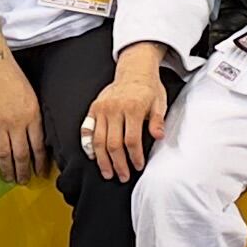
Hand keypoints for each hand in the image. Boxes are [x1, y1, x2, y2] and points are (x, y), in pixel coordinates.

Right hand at [0, 52, 43, 183]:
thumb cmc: (12, 77)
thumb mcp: (32, 96)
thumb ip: (34, 117)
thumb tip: (38, 138)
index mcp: (32, 115)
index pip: (38, 147)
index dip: (40, 163)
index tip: (41, 173)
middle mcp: (16, 123)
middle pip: (21, 154)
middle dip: (23, 171)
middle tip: (24, 181)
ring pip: (3, 154)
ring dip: (6, 169)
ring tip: (8, 178)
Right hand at [87, 47, 171, 179]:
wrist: (134, 70)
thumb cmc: (148, 89)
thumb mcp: (160, 102)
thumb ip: (158, 120)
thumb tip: (158, 136)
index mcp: (133, 108)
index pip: (131, 140)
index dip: (134, 156)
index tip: (138, 166)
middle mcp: (114, 109)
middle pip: (113, 144)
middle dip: (118, 164)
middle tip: (123, 176)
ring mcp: (102, 109)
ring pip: (98, 141)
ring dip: (103, 160)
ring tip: (108, 173)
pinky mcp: (93, 108)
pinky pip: (87, 130)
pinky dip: (88, 145)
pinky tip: (93, 157)